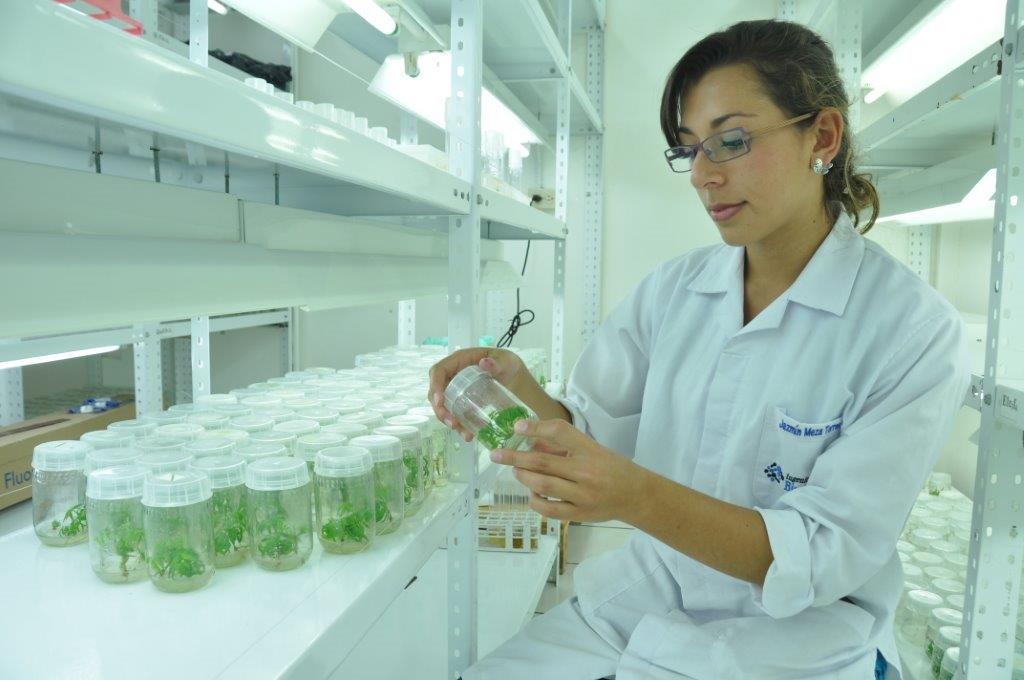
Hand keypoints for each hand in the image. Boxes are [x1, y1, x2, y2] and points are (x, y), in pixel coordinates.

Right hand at [427, 348, 527, 441]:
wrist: (517, 381)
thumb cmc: (508, 365)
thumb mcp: (506, 361)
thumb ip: (497, 362)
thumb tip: (484, 363)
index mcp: (459, 361)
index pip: (438, 371)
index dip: (435, 385)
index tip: (439, 401)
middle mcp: (454, 377)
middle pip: (436, 393)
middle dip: (440, 410)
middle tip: (451, 422)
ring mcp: (458, 392)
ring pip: (445, 408)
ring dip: (449, 421)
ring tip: (463, 432)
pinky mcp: (464, 405)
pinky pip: (457, 416)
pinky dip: (461, 427)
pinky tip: (469, 435)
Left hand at [489, 418, 650, 523]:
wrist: (636, 495)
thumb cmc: (611, 467)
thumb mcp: (593, 449)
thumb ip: (565, 447)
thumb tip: (531, 444)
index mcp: (590, 449)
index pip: (560, 432)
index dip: (536, 427)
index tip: (517, 427)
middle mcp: (586, 470)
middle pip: (543, 462)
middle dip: (515, 457)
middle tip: (496, 455)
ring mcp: (583, 494)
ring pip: (543, 485)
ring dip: (523, 477)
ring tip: (515, 471)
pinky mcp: (580, 514)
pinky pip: (550, 509)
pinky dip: (535, 501)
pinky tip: (531, 494)